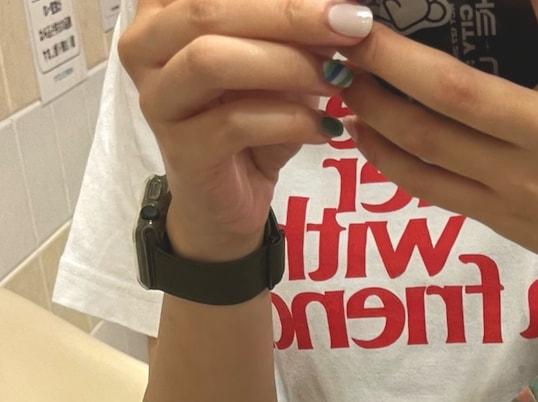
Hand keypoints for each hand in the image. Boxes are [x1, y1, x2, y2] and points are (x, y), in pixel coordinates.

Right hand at [118, 0, 371, 258]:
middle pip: (208, 9)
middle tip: (351, 25)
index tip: (339, 0)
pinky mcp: (179, 149)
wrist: (226, 203)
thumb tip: (341, 8)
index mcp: (163, 9)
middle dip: (289, 14)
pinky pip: (234, 123)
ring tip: (335, 79)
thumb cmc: (249, 121)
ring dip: (286, 65)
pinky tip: (324, 127)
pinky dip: (289, 120)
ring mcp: (156, 99)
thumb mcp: (275, 64)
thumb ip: (293, 34)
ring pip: (211, 60)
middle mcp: (144, 44)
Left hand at [336, 0, 537, 292]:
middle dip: (391, 55)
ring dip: (376, 104)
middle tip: (351, 27)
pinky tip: (361, 128)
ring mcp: (520, 182)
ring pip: (429, 141)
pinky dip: (385, 155)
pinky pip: (427, 184)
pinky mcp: (497, 215)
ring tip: (346, 73)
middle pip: (456, 89)